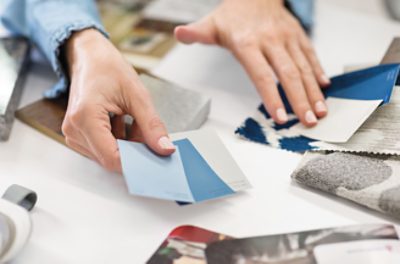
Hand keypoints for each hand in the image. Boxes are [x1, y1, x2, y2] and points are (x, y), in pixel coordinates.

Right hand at [62, 29, 174, 172]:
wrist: (90, 56)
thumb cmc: (108, 68)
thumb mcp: (137, 95)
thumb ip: (152, 125)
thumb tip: (164, 148)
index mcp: (85, 116)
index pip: (111, 158)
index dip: (136, 162)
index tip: (155, 158)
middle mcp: (74, 128)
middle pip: (110, 157)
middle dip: (133, 150)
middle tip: (146, 130)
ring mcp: (73, 132)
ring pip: (107, 154)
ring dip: (126, 143)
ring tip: (128, 118)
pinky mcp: (77, 133)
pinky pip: (102, 146)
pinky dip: (118, 138)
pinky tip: (120, 120)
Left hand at [175, 0, 329, 125]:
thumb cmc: (232, 15)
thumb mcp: (211, 24)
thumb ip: (196, 33)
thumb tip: (179, 34)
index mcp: (248, 42)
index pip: (261, 75)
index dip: (271, 97)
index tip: (280, 117)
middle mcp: (271, 40)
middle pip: (288, 74)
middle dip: (300, 100)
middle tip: (309, 121)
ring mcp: (287, 37)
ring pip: (303, 67)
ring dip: (313, 91)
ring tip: (321, 111)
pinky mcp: (298, 35)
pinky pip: (310, 54)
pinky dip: (318, 71)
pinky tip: (324, 88)